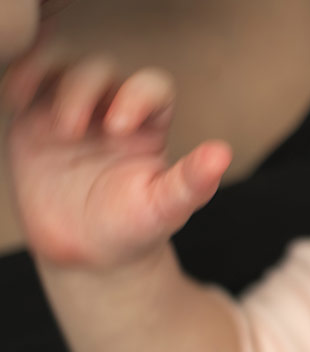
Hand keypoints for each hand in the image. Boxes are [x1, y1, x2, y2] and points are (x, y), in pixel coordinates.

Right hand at [4, 45, 230, 267]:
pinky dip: (20, 79)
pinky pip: (25, 86)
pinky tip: (17, 97)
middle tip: (72, 129)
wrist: (90, 254)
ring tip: (40, 115)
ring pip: (60, 71)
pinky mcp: (34, 123)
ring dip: (47, 78)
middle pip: (100, 71)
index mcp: (149, 126)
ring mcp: (71, 113)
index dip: (138, 95)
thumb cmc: (135, 228)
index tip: (119, 126)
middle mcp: (110, 110)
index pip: (151, 87)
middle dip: (84, 88)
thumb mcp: (165, 209)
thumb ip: (192, 182)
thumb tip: (221, 154)